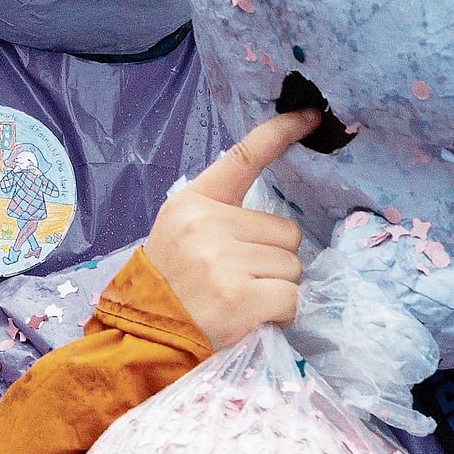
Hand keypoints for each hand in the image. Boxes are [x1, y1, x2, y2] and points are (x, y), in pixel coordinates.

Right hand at [143, 109, 319, 349]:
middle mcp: (207, 224)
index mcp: (193, 203)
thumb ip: (221, 220)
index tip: (309, 115)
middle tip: (241, 282)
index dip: (279, 133)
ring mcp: (223, 260)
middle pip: (285, 232)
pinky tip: (252, 319)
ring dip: (278, 289)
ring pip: (292, 266)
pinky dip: (281, 314)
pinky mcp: (240, 297)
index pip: (242, 158)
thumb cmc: (169, 287)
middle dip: (273, 261)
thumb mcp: (181, 236)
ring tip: (242, 302)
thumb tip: (281, 230)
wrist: (144, 337)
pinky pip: (291, 298)